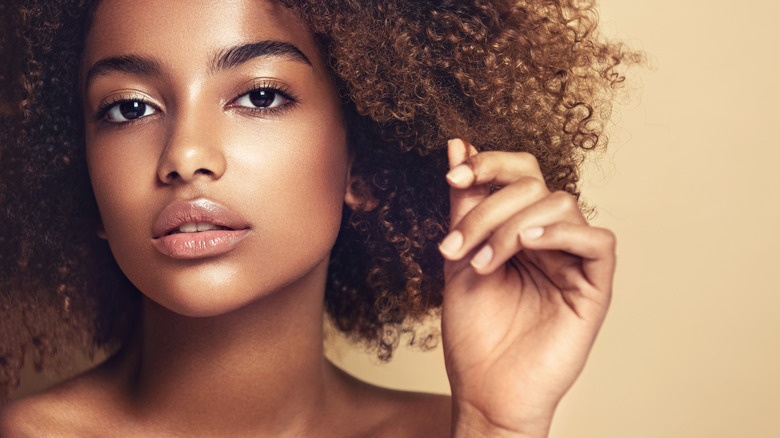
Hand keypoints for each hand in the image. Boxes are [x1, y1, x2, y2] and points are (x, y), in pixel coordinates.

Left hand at [439, 139, 615, 437]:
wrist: (485, 390)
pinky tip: (528, 246)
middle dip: (489, 207)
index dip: (489, 164)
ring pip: (560, 205)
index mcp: (520, 229)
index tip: (453, 176)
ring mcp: (573, 261)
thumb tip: (459, 144)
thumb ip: (463, 204)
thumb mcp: (458, 256)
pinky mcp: (594, 288)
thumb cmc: (474, 331)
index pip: (519, 172)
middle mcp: (549, 239)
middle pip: (534, 184)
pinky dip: (562, 232)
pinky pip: (597, 241)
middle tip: (456, 245)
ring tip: (483, 264)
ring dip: (513, 226)